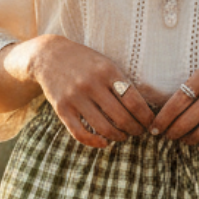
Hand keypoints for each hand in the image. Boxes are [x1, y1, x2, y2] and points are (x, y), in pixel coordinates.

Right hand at [26, 35, 155, 148]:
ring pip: (103, 128)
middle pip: (121, 117)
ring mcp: (75, 97)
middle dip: (135, 129)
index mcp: (107, 71)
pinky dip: (95, 142)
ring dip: (118, 136)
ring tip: (124, 136)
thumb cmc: (84, 62)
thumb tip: (145, 107)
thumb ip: (122, 81)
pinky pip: (80, 133)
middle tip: (140, 132)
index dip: (146, 117)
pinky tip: (104, 142)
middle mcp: (91, 84)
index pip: (134, 101)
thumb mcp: (105, 63)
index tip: (150, 123)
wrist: (48, 56)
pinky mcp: (61, 108)